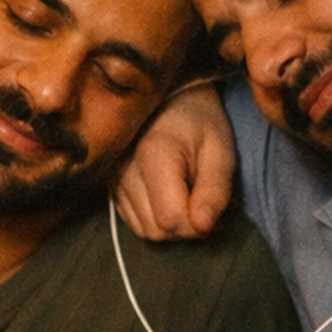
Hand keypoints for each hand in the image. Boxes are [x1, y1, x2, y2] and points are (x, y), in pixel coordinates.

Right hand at [114, 86, 234, 238]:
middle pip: (157, 230)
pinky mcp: (112, 189)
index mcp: (153, 156)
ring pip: (145, 231)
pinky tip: (169, 200)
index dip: (196, 224)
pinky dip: (155, 221)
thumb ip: (215, 190)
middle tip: (202, 203)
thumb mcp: (219, 150)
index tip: (212, 207)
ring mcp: (114, 181)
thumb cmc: (199, 122)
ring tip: (187, 199)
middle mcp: (125, 171)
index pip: (171, 219)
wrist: (168, 100)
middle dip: (186, 228)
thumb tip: (203, 227)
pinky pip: (135, 224)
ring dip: (171, 227)